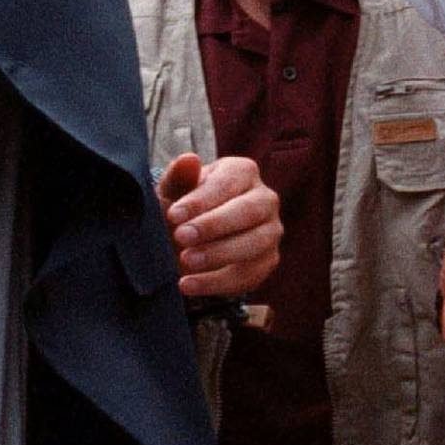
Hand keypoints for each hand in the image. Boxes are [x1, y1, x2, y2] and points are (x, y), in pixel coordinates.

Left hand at [157, 152, 282, 295]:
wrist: (190, 238)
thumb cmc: (184, 207)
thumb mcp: (174, 191)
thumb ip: (179, 177)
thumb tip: (188, 160)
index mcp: (243, 172)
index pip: (226, 183)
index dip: (200, 200)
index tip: (173, 215)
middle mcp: (265, 199)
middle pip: (247, 211)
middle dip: (213, 226)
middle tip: (181, 237)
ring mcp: (271, 231)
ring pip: (255, 244)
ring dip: (218, 254)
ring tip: (185, 261)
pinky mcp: (268, 261)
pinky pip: (249, 275)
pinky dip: (216, 283)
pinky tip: (188, 284)